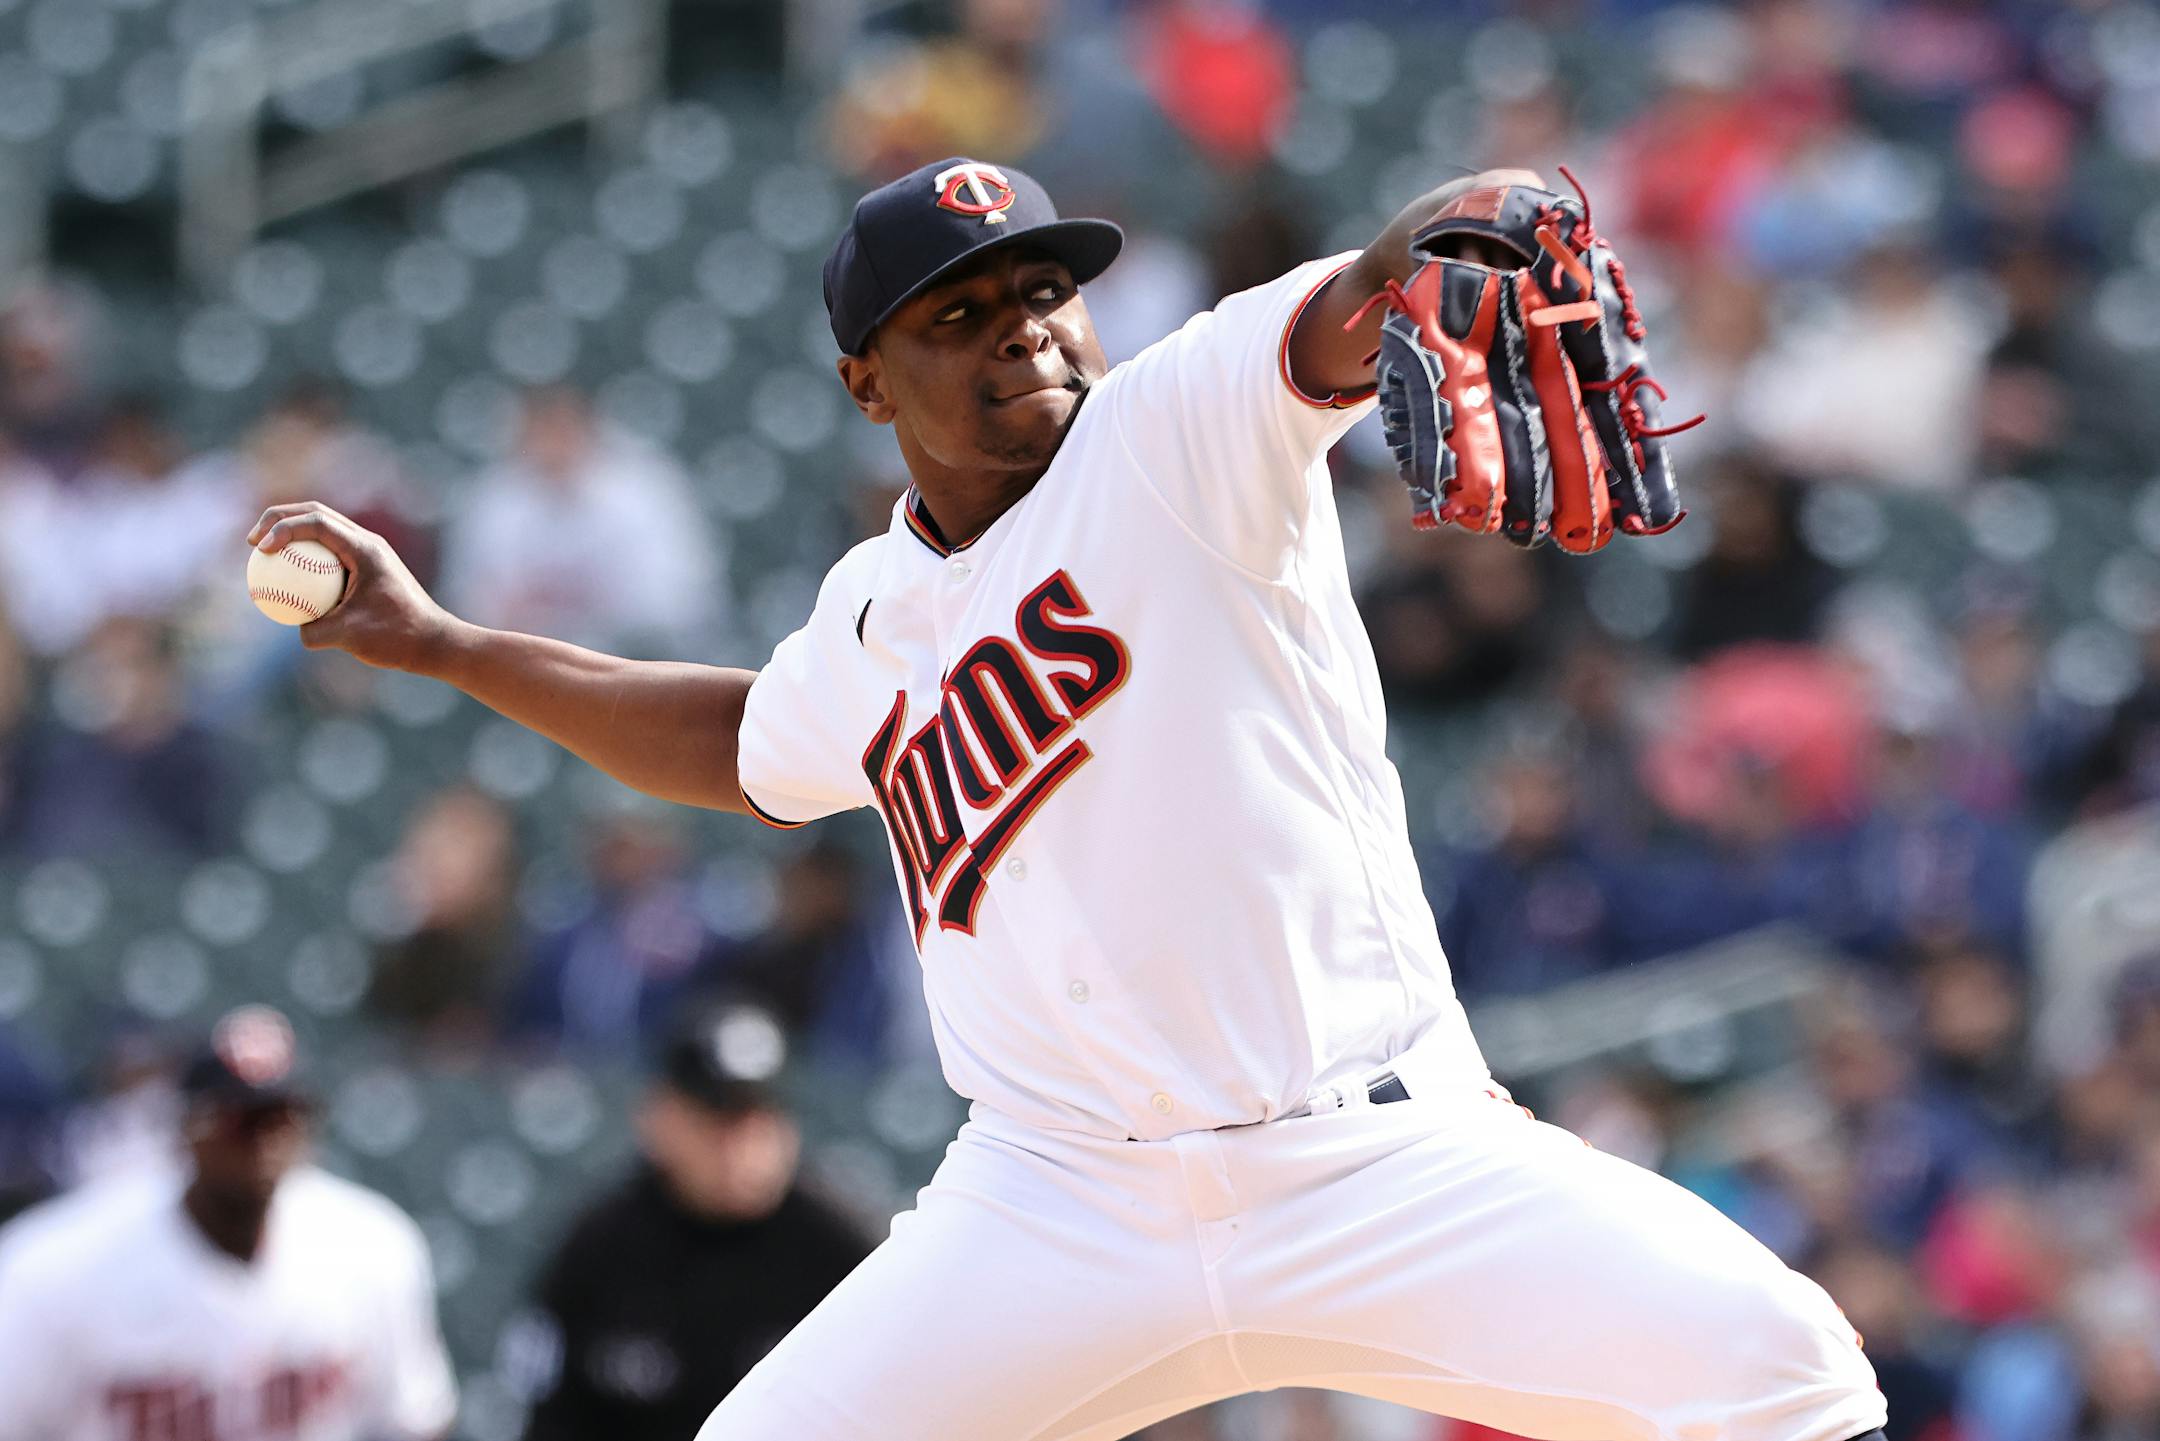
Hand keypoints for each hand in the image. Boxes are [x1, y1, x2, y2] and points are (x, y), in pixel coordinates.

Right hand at [246, 502, 459, 672]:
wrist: (434, 642)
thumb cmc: (398, 637)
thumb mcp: (352, 637)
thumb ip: (316, 632)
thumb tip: (294, 627)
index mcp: (366, 549)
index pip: (317, 521)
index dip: (282, 527)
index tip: (260, 549)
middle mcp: (368, 543)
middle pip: (316, 513)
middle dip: (278, 518)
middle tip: (252, 542)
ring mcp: (368, 553)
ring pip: (322, 530)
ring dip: (291, 534)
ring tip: (263, 555)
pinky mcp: (366, 568)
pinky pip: (328, 554)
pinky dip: (305, 559)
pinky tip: (287, 582)